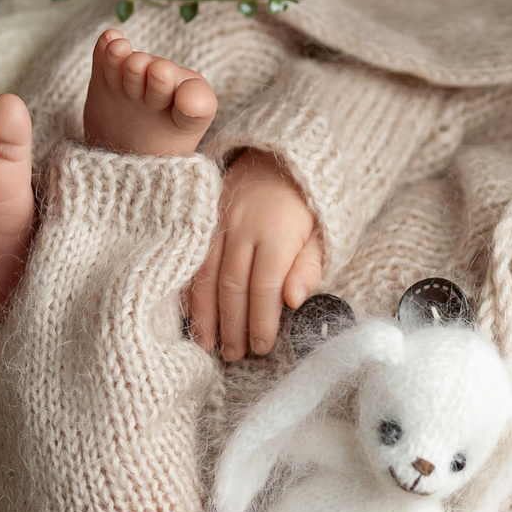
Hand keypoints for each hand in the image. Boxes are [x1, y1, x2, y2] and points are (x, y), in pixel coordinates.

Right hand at [187, 149, 323, 359]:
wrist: (278, 157)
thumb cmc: (304, 204)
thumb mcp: (322, 233)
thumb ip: (309, 267)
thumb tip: (294, 301)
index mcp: (277, 232)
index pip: (265, 287)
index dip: (261, 321)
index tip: (261, 347)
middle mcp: (243, 226)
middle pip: (232, 285)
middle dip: (232, 325)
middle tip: (232, 354)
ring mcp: (218, 220)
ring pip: (205, 274)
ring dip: (205, 313)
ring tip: (207, 343)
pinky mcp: (202, 217)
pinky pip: (191, 258)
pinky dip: (189, 288)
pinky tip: (190, 312)